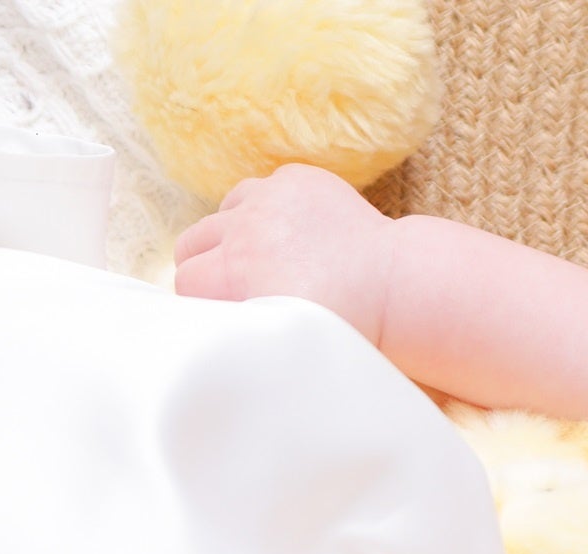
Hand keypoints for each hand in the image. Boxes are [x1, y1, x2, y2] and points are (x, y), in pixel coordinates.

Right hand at [172, 165, 397, 342]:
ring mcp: (269, 198)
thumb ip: (241, 330)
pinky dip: (267, 207)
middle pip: (193, 243)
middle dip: (207, 266)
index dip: (203, 300)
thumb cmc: (349, 327)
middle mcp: (243, 229)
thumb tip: (218, 339)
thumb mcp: (284, 339)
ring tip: (263, 258)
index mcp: (234, 274)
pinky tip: (292, 233)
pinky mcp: (297, 180)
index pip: (185, 282)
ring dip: (233, 233)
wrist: (402, 289)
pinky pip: (263, 188)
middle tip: (238, 288)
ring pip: (223, 211)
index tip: (224, 312)